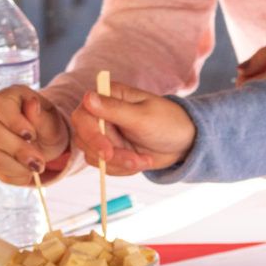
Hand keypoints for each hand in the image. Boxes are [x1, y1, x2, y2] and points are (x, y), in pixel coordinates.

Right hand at [0, 85, 69, 185]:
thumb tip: (32, 103)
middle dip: (18, 151)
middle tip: (39, 163)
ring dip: (17, 167)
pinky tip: (26, 172)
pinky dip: (13, 175)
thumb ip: (42, 117)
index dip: (13, 122)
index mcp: (6, 97)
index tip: (32, 135)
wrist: (43, 141)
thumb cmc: (47, 127)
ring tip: (36, 168)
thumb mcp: (52, 122)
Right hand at [72, 81, 195, 174]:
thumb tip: (87, 98)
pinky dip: (123, 169)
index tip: (107, 152)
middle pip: (85, 140)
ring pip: (94, 157)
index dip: (91, 136)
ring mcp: (104, 134)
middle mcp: (101, 115)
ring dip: (120, 163)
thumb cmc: (167, 122)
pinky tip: (141, 161)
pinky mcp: (109, 151)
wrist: (183, 142)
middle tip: (134, 160)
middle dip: (111, 155)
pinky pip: (105, 166)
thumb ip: (114, 109)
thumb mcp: (142, 117)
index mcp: (107, 97)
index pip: (82, 116)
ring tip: (143, 160)